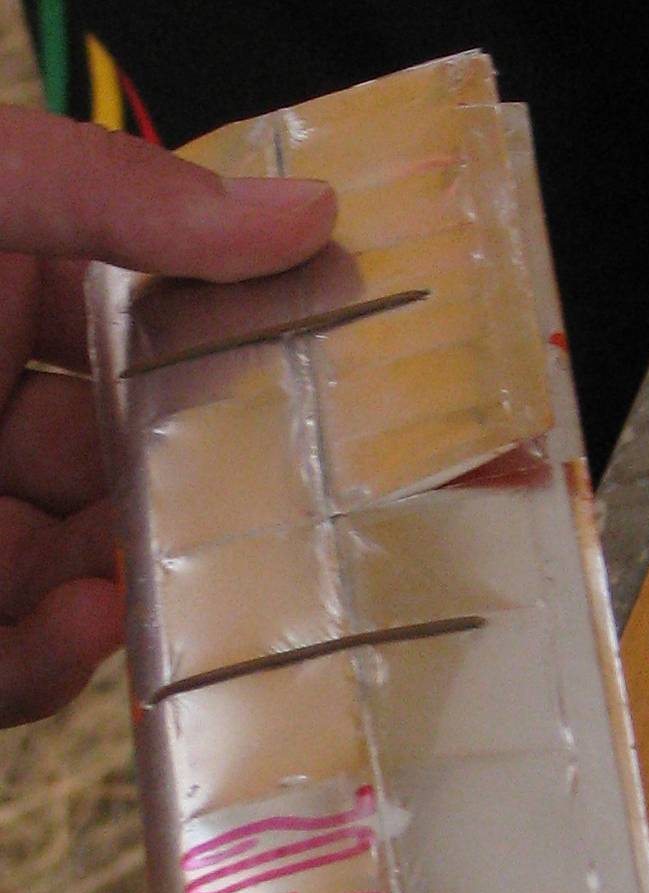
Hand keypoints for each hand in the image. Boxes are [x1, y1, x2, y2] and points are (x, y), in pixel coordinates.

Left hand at [0, 105, 335, 725]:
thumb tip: (307, 208)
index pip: (150, 324)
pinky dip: (55, 656)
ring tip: (160, 573)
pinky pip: (23, 664)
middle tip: (313, 507)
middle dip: (207, 493)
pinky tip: (81, 620)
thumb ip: (123, 199)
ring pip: (91, 579)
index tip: (344, 369)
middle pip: (139, 466)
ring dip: (131, 586)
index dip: (244, 348)